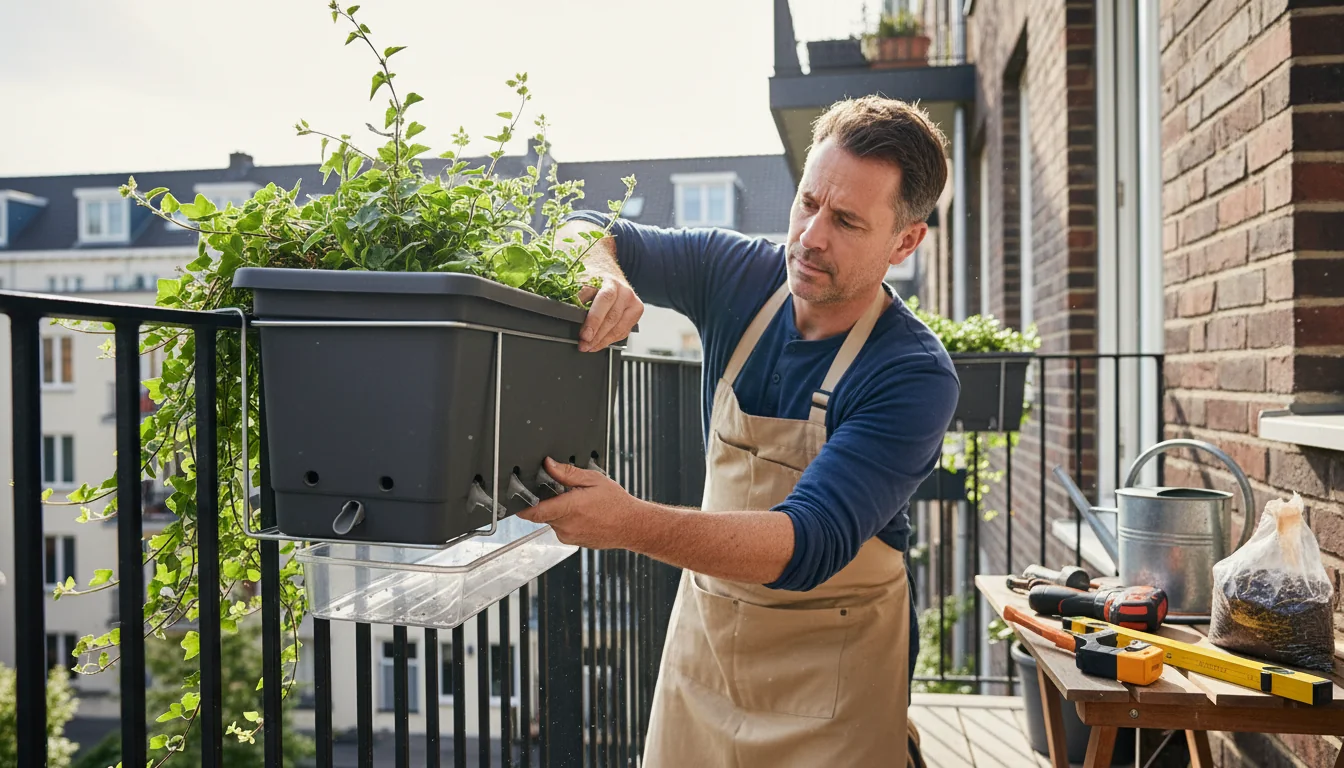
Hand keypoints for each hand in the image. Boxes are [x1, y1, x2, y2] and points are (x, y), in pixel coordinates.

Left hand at [517, 457, 647, 549]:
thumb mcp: (593, 480)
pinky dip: (567, 520)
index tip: (517, 499)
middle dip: (547, 502)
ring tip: (578, 504)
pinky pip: (562, 529)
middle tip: (562, 493)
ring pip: (552, 521)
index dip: (521, 506)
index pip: (534, 511)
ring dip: (558, 512)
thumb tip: (549, 464)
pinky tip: (583, 514)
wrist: (632, 526)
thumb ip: (568, 473)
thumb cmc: (617, 504)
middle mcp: (567, 526)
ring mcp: (569, 536)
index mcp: (569, 508)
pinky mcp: (573, 542)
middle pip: (543, 514)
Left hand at [578, 276, 642, 352]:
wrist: (610, 274)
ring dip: (602, 341)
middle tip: (584, 344)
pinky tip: (598, 343)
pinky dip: (610, 341)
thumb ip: (578, 296)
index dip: (594, 320)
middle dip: (596, 335)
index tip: (585, 334)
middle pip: (612, 318)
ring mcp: (632, 303)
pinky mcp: (635, 314)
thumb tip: (568, 312)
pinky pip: (623, 332)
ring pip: (619, 328)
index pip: (604, 301)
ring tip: (589, 346)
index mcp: (611, 282)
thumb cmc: (595, 279)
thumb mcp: (583, 281)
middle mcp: (624, 292)